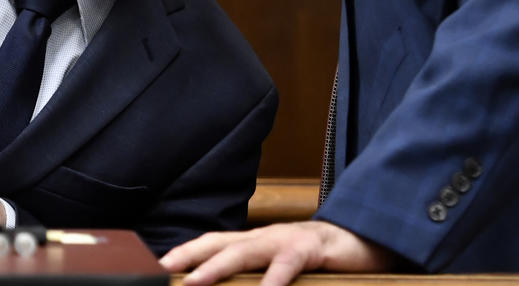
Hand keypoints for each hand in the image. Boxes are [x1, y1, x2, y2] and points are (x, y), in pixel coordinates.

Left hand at [158, 221, 395, 285]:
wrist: (364, 240)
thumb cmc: (317, 260)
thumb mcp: (279, 268)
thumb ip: (254, 277)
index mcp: (253, 242)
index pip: (210, 244)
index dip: (182, 254)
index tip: (155, 268)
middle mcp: (263, 237)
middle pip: (217, 243)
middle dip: (186, 257)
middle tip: (160, 272)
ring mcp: (285, 239)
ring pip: (245, 251)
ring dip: (217, 267)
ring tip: (195, 283)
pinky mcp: (311, 248)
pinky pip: (288, 263)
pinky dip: (274, 280)